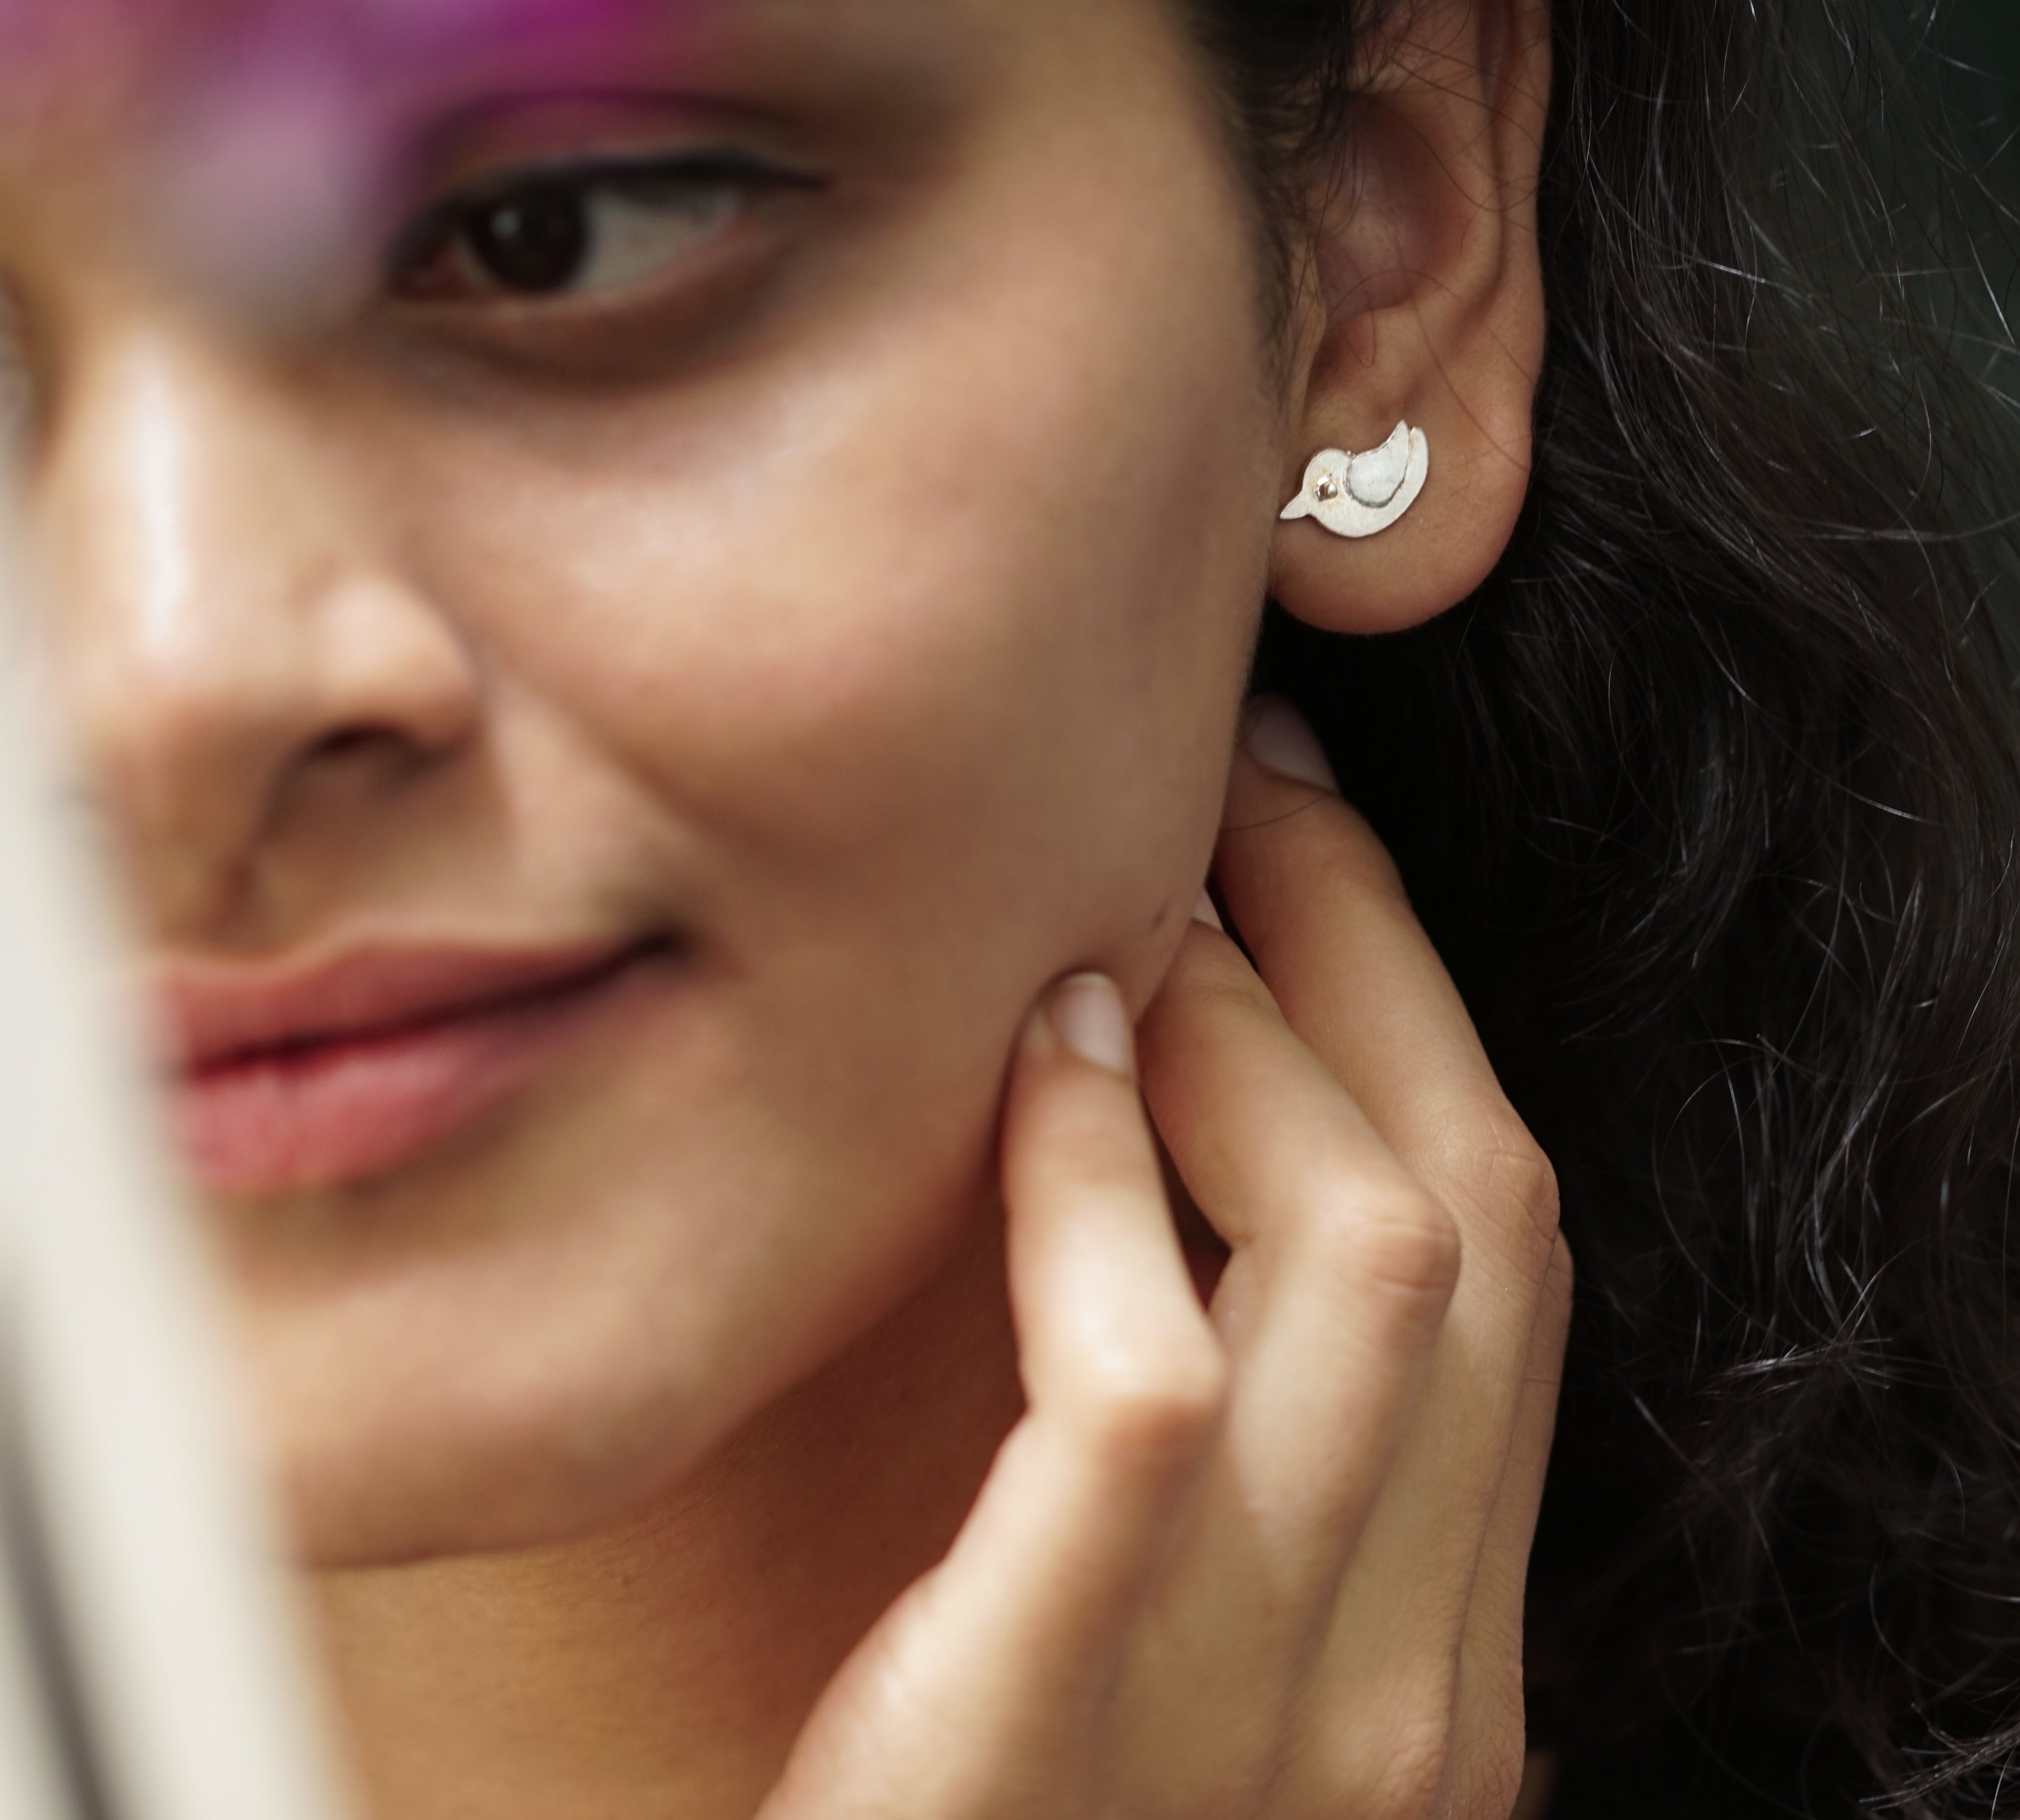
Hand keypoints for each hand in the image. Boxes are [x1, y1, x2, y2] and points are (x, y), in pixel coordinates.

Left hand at [761, 697, 1571, 1819]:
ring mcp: (1268, 1713)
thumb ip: (1247, 1422)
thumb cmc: (1012, 1797)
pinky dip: (1102, 1180)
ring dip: (1249, 1031)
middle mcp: (1412, 1680)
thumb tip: (1215, 1098)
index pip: (1512, 1243)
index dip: (1421, 1005)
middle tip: (1234, 804)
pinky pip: (1147, 1377)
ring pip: (1363, 1256)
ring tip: (1136, 917)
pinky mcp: (1062, 1715)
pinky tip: (1049, 1060)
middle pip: (1470, 1207)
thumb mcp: (1195, 1620)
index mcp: (1448, 1641)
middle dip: (1361, 956)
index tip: (1313, 847)